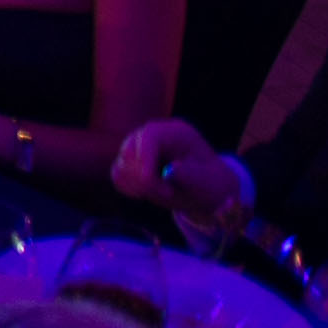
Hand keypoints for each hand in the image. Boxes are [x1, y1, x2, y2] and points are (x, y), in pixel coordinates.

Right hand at [112, 118, 246, 225]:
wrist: (206, 189)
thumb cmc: (209, 182)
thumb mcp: (207, 181)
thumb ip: (191, 175)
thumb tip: (171, 170)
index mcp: (175, 133)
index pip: (149, 136)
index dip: (144, 158)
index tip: (149, 183)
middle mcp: (153, 136)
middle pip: (130, 150)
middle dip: (144, 178)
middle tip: (167, 194)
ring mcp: (139, 148)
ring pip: (121, 164)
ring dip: (138, 185)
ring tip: (162, 193)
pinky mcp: (130, 163)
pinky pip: (117, 174)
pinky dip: (128, 187)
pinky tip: (147, 193)